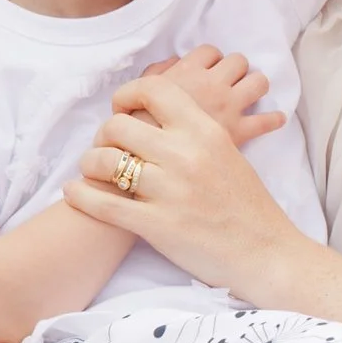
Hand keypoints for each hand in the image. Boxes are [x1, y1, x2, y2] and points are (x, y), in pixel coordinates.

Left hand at [64, 75, 317, 302]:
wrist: (267, 252)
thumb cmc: (248, 205)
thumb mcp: (229, 154)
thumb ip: (194, 133)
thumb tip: (155, 117)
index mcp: (206, 132)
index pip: (155, 90)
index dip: (128, 94)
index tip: (122, 108)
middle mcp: (187, 155)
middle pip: (119, 125)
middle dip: (104, 135)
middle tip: (107, 148)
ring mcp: (171, 191)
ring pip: (105, 161)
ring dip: (90, 165)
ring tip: (92, 172)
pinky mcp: (157, 225)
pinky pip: (103, 204)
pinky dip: (80, 196)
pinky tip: (74, 192)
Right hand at [135, 44, 285, 147]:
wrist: (149, 161)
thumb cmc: (139, 126)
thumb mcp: (139, 92)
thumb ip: (156, 73)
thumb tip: (174, 62)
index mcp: (188, 72)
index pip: (210, 51)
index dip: (210, 58)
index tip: (208, 69)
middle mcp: (213, 85)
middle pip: (239, 61)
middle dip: (235, 69)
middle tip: (229, 81)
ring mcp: (230, 106)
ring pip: (259, 82)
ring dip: (255, 85)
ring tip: (249, 93)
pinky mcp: (240, 131)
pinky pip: (267, 121)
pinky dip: (273, 119)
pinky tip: (276, 119)